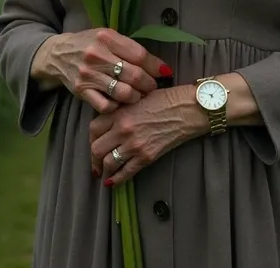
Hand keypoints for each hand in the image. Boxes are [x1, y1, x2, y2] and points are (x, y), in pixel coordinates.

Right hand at [33, 27, 170, 113]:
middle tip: (152, 87)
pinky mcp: (82, 91)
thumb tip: (159, 66)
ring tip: (139, 96)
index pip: (139, 55)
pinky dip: (117, 107)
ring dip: (136, 97)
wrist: (58, 54)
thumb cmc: (89, 44)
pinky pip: (106, 106)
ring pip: (123, 93)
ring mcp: (88, 74)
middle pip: (134, 75)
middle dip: (149, 84)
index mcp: (106, 38)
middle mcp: (97, 56)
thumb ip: (130, 48)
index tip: (164, 73)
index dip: (155, 66)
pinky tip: (121, 103)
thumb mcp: (108, 37)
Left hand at [90, 84, 207, 184]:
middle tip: (96, 163)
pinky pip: (125, 173)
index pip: (93, 129)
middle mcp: (123, 130)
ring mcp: (134, 145)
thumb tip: (109, 120)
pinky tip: (113, 182)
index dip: (91, 138)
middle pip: (96, 149)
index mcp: (120, 112)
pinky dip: (117, 180)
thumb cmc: (167, 98)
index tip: (94, 142)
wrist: (188, 109)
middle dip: (94, 159)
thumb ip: (122, 107)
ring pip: (108, 163)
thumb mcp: (139, 96)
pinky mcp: (146, 157)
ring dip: (104, 171)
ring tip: (104, 174)